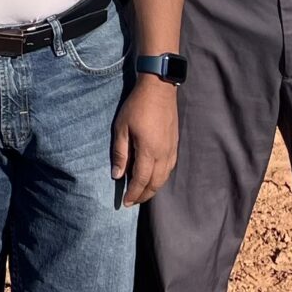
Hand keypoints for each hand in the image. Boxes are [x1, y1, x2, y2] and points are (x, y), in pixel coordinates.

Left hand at [112, 75, 179, 206]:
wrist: (159, 89)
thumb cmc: (137, 106)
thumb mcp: (122, 128)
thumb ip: (120, 153)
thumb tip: (117, 175)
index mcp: (149, 151)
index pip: (140, 180)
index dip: (133, 193)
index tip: (125, 202)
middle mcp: (163, 154)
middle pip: (155, 183)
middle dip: (143, 195)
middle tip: (133, 202)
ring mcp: (171, 149)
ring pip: (164, 177)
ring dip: (153, 188)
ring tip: (142, 193)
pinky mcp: (175, 144)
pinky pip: (169, 168)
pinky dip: (161, 178)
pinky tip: (154, 178)